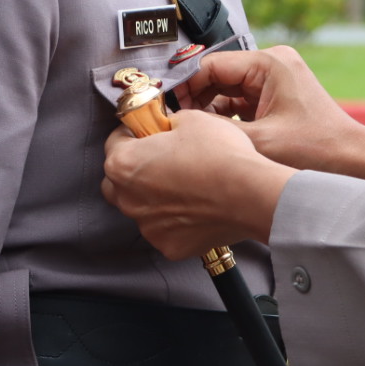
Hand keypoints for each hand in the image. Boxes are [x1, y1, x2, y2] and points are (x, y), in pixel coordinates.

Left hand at [102, 110, 294, 260]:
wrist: (250, 195)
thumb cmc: (220, 154)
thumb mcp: (191, 119)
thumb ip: (168, 122)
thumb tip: (168, 126)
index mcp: (124, 164)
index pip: (114, 142)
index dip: (134, 133)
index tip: (149, 131)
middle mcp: (128, 200)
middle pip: (120, 180)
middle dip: (136, 168)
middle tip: (163, 157)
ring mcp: (148, 227)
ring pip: (142, 208)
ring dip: (154, 196)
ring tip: (186, 184)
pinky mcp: (169, 246)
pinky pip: (165, 229)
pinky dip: (175, 220)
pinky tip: (197, 206)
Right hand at [185, 46, 364, 175]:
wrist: (354, 162)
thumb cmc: (319, 150)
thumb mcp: (258, 142)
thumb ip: (215, 129)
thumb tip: (178, 124)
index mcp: (269, 63)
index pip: (211, 65)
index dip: (184, 87)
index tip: (164, 108)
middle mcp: (271, 64)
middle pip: (216, 76)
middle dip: (194, 100)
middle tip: (172, 124)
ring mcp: (274, 81)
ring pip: (225, 91)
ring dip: (207, 111)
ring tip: (189, 133)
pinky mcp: (275, 98)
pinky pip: (238, 103)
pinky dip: (224, 118)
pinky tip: (211, 137)